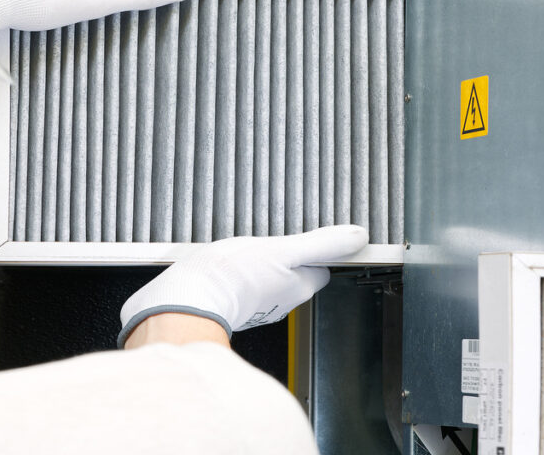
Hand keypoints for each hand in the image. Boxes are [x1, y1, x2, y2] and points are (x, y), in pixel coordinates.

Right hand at [118, 225, 369, 346]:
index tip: (312, 239)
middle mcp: (279, 302)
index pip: (321, 270)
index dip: (319, 253)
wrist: (185, 299)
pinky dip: (241, 274)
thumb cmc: (231, 277)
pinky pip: (243, 285)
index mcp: (297, 288)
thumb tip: (358, 237)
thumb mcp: (283, 250)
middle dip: (291, 259)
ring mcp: (253, 306)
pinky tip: (228, 263)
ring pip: (269, 281)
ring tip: (251, 250)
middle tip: (276, 240)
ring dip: (264, 266)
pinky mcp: (228, 304)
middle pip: (296, 276)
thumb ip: (322, 244)